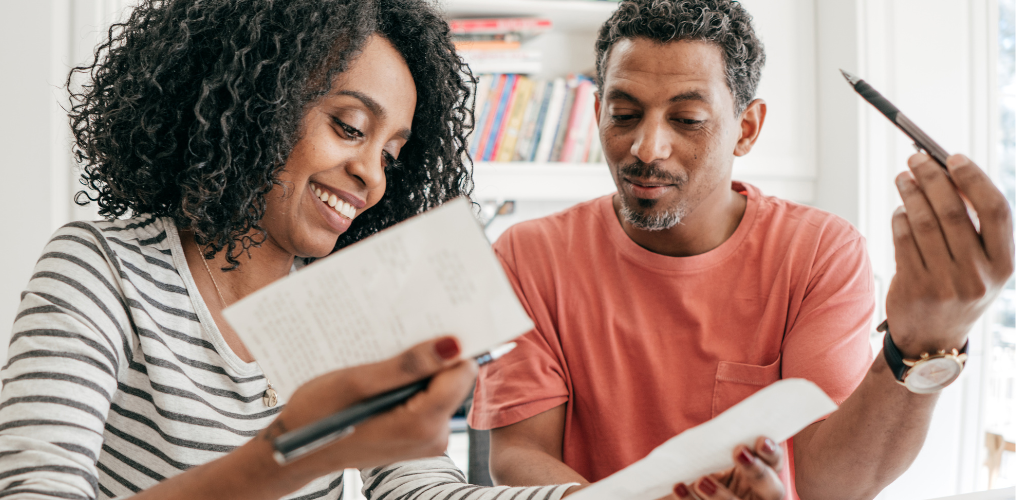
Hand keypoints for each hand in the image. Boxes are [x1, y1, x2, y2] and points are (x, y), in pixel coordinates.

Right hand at [264, 336, 476, 477]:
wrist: (297, 450)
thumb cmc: (318, 415)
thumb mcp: (357, 382)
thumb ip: (407, 366)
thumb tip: (453, 346)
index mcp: (422, 425)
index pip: (461, 371)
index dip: (449, 346)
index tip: (430, 324)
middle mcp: (433, 437)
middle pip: (451, 380)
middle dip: (429, 357)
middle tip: (399, 340)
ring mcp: (426, 439)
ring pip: (438, 388)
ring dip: (416, 371)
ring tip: (385, 360)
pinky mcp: (417, 436)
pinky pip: (425, 400)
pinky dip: (408, 385)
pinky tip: (383, 376)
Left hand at [671, 437, 784, 499]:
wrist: (695, 496)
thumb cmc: (706, 478)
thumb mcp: (715, 466)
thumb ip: (719, 454)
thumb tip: (712, 434)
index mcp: (763, 478)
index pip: (774, 464)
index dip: (771, 452)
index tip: (760, 440)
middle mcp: (762, 499)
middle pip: (773, 489)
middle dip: (757, 471)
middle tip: (739, 452)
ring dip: (721, 496)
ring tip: (701, 481)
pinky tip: (679, 488)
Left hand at [886, 153, 1013, 355]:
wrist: (933, 341)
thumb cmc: (959, 289)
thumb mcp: (981, 265)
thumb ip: (975, 226)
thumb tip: (948, 173)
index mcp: (1004, 265)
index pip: (996, 210)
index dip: (975, 179)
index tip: (954, 157)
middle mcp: (978, 275)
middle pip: (954, 211)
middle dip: (933, 178)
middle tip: (917, 158)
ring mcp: (946, 284)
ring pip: (923, 222)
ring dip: (910, 193)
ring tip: (903, 177)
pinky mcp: (915, 289)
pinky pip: (903, 240)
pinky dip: (899, 218)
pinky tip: (900, 209)